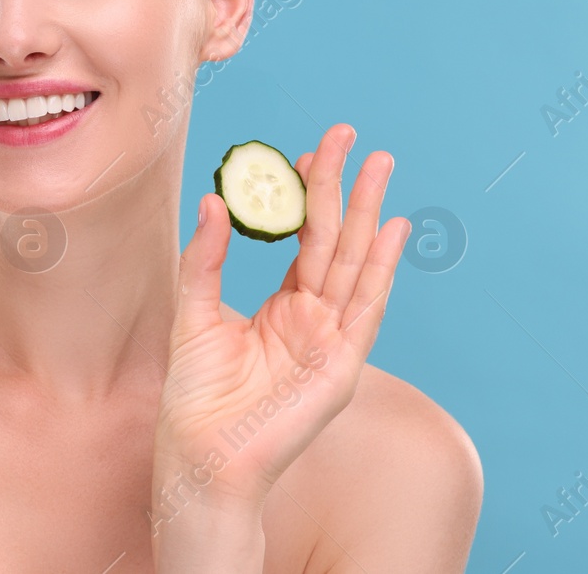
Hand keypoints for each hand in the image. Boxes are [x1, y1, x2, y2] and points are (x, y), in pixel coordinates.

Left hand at [152, 123, 411, 511]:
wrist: (201, 452)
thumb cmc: (196, 394)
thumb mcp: (194, 311)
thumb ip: (207, 257)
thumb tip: (215, 198)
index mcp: (282, 308)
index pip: (303, 239)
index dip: (306, 195)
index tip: (307, 150)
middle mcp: (314, 319)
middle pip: (334, 240)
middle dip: (344, 186)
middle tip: (348, 134)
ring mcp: (332, 340)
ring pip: (353, 261)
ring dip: (369, 212)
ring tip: (379, 163)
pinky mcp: (341, 363)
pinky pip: (364, 307)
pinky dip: (379, 268)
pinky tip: (392, 228)